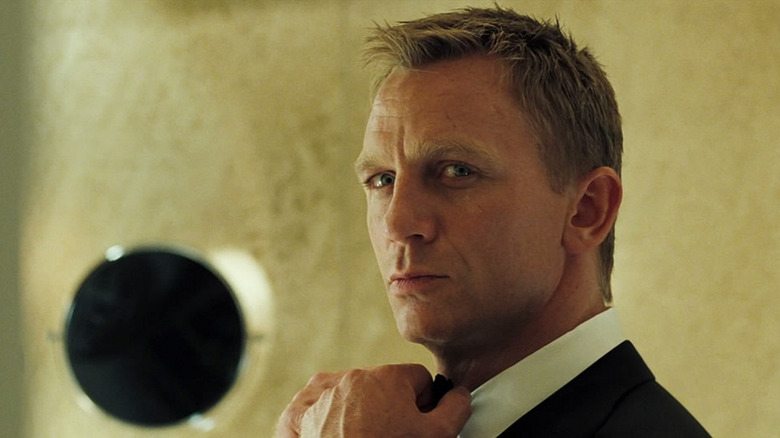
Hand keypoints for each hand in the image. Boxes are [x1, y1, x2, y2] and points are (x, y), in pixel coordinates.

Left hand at [275, 364, 471, 437]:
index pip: (417, 379)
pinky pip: (311, 402)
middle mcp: (352, 378)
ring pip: (348, 393)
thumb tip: (458, 394)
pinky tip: (329, 430)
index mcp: (387, 376)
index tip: (417, 425)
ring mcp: (322, 395)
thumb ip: (454, 408)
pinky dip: (319, 413)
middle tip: (391, 436)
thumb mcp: (437, 436)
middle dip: (390, 407)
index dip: (422, 404)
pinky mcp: (298, 414)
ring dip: (357, 409)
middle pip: (382, 386)